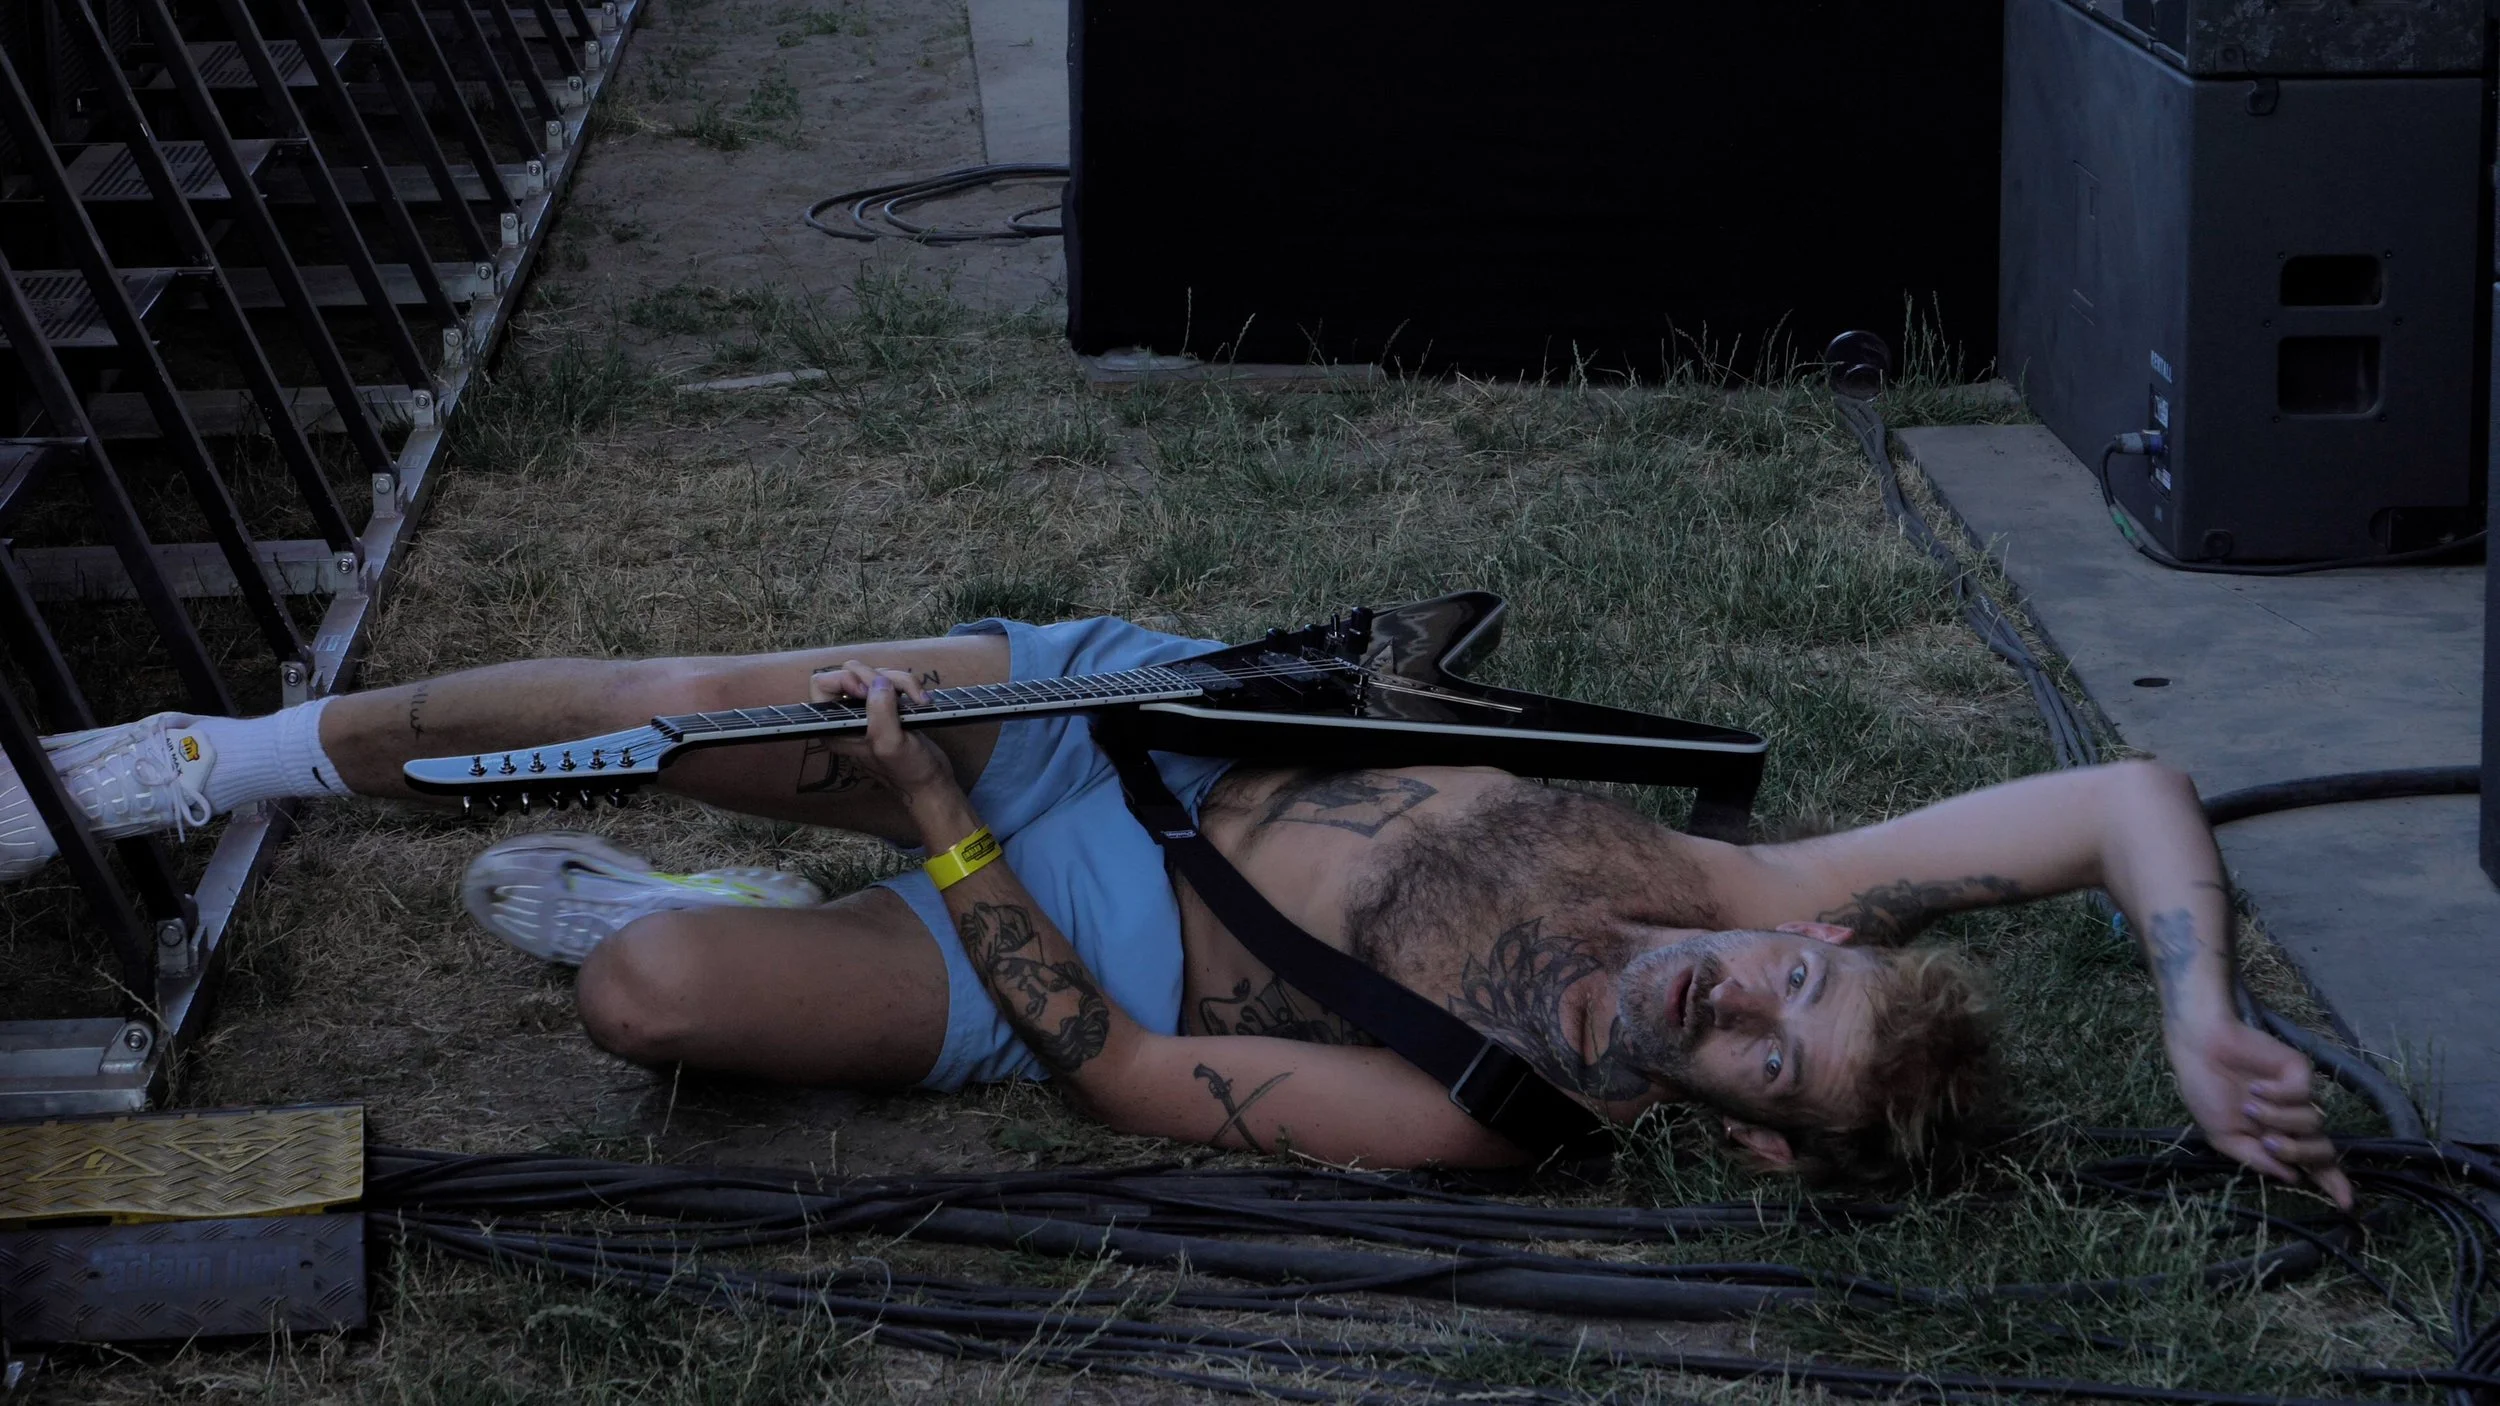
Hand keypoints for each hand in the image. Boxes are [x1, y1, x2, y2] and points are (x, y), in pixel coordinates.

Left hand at [808, 661, 956, 808]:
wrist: (931, 781)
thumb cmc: (907, 770)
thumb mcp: (890, 744)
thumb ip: (880, 712)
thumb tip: (879, 682)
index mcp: (835, 727)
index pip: (821, 684)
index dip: (844, 679)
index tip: (868, 691)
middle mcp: (846, 716)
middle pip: (852, 672)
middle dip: (878, 677)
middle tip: (899, 695)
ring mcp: (868, 708)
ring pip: (876, 673)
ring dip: (900, 681)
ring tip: (918, 700)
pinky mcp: (887, 705)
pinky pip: (893, 680)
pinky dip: (908, 685)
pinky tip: (922, 700)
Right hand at [2165, 1017, 2353, 1209]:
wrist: (2199, 1050)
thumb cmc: (2205, 1092)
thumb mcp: (2223, 1137)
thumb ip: (2255, 1159)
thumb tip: (2294, 1178)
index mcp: (2276, 1138)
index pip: (2312, 1165)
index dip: (2332, 1183)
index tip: (2347, 1205)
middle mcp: (2293, 1120)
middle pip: (2323, 1149)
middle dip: (2300, 1152)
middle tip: (2270, 1143)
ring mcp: (2298, 1095)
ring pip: (2313, 1122)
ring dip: (2279, 1119)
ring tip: (2250, 1107)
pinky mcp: (2298, 1071)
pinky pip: (2303, 1094)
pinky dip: (2279, 1095)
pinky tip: (2257, 1087)